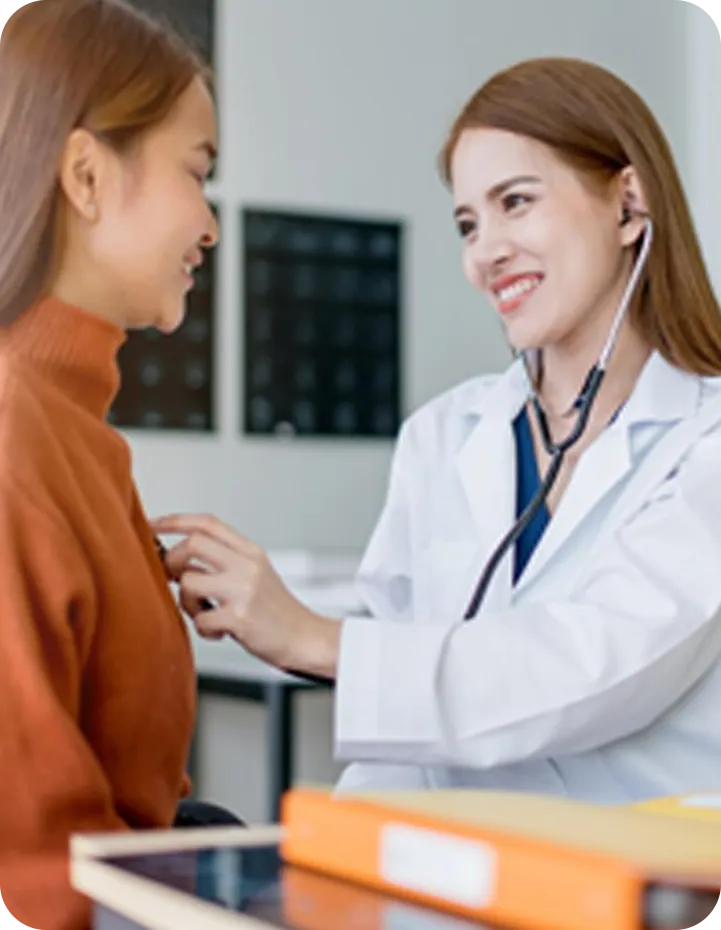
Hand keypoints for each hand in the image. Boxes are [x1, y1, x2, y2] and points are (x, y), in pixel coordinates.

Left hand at [150, 513, 339, 677]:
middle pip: (193, 543)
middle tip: (174, 580)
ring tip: (205, 613)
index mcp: (251, 552)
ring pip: (189, 582)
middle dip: (172, 561)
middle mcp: (248, 565)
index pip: (208, 523)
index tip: (152, 525)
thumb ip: (225, 561)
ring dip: (187, 602)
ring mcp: (243, 590)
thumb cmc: (276, 611)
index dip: (175, 520)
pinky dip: (204, 629)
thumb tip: (177, 559)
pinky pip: (200, 619)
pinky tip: (220, 631)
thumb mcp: (257, 574)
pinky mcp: (239, 617)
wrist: (306, 638)